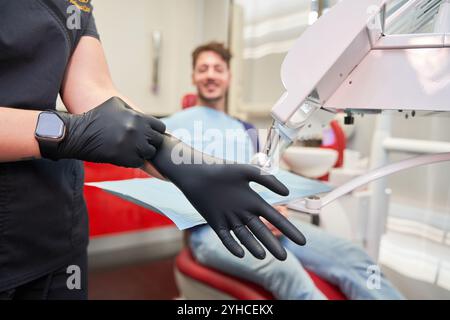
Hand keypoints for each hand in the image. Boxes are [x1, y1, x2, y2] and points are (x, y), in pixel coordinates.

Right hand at [39, 97, 165, 167]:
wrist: (79, 134)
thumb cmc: (96, 117)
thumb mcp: (116, 104)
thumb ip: (133, 110)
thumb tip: (145, 118)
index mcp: (138, 118)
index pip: (160, 127)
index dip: (155, 131)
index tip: (149, 134)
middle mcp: (138, 131)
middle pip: (157, 141)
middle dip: (151, 142)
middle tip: (141, 143)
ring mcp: (133, 146)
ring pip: (150, 153)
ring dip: (143, 152)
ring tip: (132, 149)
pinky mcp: (126, 159)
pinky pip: (139, 162)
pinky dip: (134, 160)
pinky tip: (125, 155)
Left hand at [151, 134, 305, 260]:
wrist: (196, 173)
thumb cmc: (221, 170)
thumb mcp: (247, 171)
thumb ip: (267, 179)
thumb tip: (286, 193)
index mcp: (254, 201)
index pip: (275, 218)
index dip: (288, 230)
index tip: (302, 242)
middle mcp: (244, 212)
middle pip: (262, 231)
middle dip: (273, 244)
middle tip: (284, 258)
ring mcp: (230, 219)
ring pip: (245, 237)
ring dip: (254, 246)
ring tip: (263, 256)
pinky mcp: (215, 223)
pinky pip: (226, 238)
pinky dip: (233, 246)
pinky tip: (241, 253)